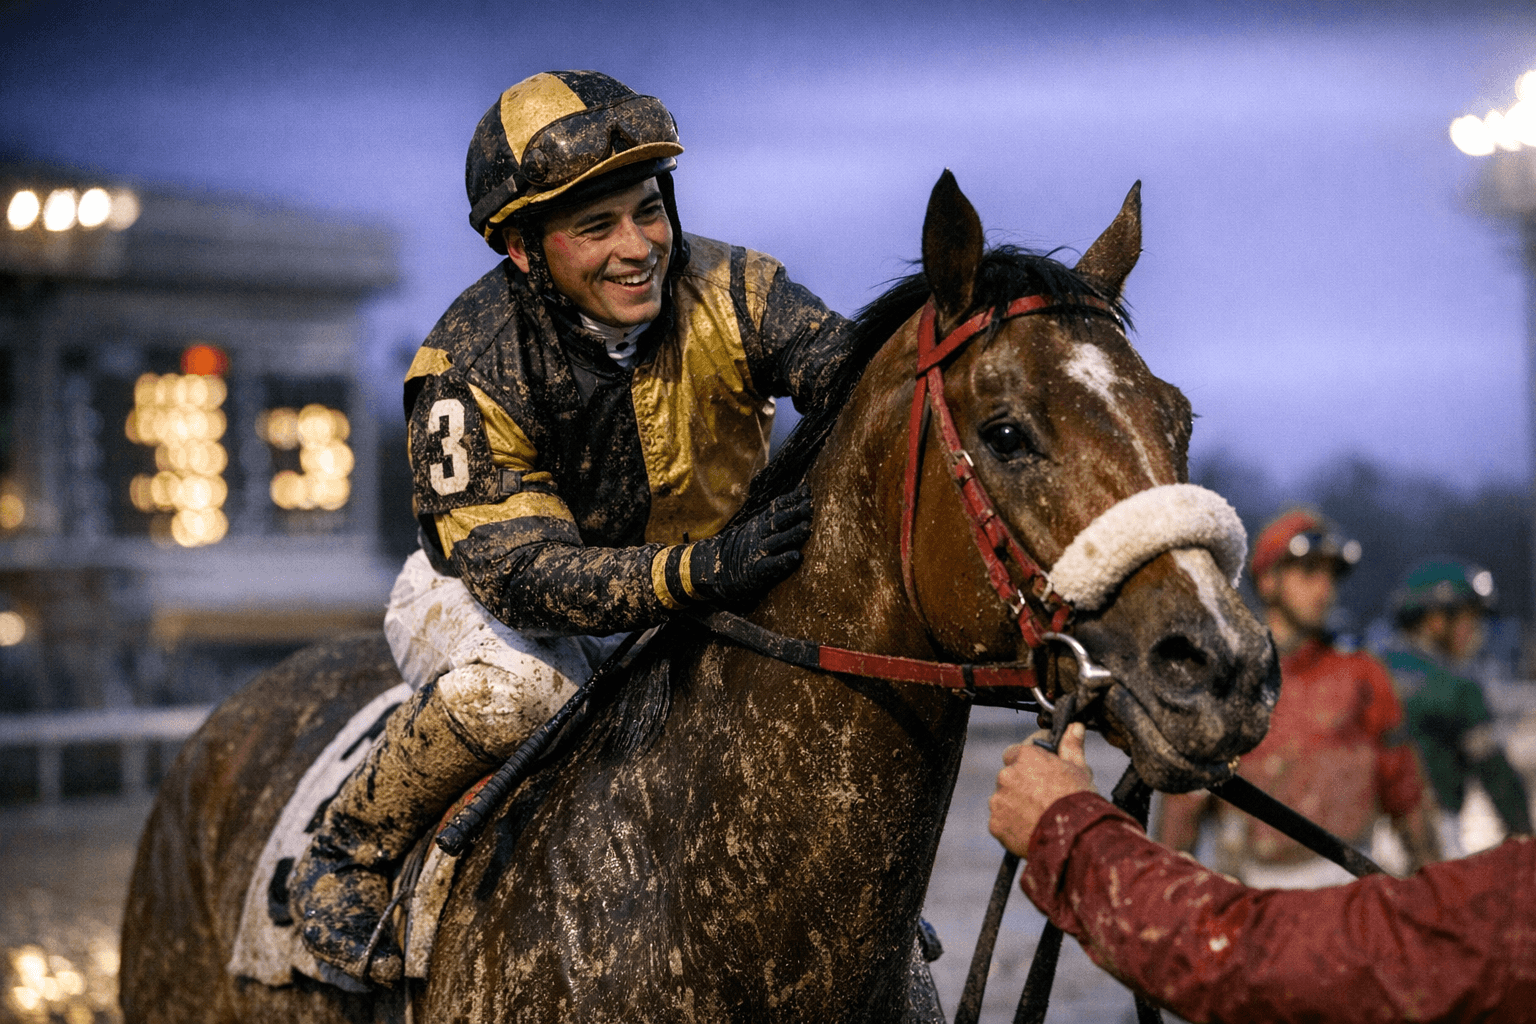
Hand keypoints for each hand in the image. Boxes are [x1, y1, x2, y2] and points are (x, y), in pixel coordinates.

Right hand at [691, 485, 812, 602]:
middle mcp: (760, 534)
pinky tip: (795, 557)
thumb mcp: (757, 525)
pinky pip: (771, 565)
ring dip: (792, 534)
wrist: (716, 568)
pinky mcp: (756, 571)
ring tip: (807, 528)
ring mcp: (757, 552)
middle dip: (795, 513)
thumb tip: (802, 493)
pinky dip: (783, 560)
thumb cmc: (746, 546)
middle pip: (778, 521)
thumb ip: (776, 513)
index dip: (792, 499)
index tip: (807, 491)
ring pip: (776, 541)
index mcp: (761, 522)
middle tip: (810, 506)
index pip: (777, 507)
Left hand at [988, 722, 1095, 855]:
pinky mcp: (996, 823)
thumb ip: (1071, 746)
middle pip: (1009, 777)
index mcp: (1025, 757)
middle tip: (1042, 797)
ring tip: (1038, 816)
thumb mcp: (1079, 768)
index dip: (1028, 762)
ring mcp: (999, 800)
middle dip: (1022, 784)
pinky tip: (1030, 829)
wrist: (1073, 836)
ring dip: (1015, 804)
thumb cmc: (1077, 799)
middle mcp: (1007, 775)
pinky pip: (1002, 821)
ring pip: (1004, 799)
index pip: (1016, 752)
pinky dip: (1012, 825)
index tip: (1039, 770)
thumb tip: (1074, 727)